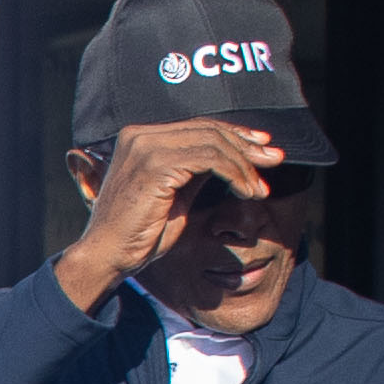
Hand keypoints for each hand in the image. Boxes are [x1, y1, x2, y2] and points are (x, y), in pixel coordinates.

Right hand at [55, 121, 280, 314]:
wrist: (108, 256)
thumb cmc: (138, 233)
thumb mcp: (175, 195)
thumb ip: (195, 172)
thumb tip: (230, 159)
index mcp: (141, 137)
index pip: (198, 127)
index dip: (234, 134)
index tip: (262, 145)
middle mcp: (141, 135)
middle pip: (209, 130)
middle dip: (247, 146)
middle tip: (275, 160)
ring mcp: (146, 146)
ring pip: (212, 143)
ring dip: (244, 164)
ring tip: (260, 186)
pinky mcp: (155, 164)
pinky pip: (209, 160)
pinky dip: (234, 173)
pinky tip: (246, 191)